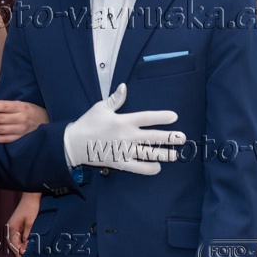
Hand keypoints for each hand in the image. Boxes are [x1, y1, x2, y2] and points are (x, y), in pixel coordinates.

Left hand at [0, 100, 48, 142]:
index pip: (5, 107)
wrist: (47, 123)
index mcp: (22, 107)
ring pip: (1, 130)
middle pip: (1, 119)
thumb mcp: (20, 103)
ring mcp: (21, 130)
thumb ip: (4, 103)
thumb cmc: (31, 111)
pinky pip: (5, 140)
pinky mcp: (20, 139)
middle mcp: (22, 119)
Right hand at [7, 192, 39, 256]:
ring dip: (19, 246)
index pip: (12, 243)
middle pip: (12, 243)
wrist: (32, 195)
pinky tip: (27, 244)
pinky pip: (18, 235)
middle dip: (17, 250)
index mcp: (12, 227)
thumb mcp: (31, 222)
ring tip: (26, 252)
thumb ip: (28, 235)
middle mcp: (11, 227)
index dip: (17, 251)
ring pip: (15, 239)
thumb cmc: (31, 207)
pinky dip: (21, 241)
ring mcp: (14, 225)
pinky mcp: (18, 224)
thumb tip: (24, 247)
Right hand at [63, 83, 184, 174]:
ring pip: (148, 154)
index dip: (161, 117)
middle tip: (182, 138)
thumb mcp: (101, 107)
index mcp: (123, 121)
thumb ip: (116, 99)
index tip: (174, 117)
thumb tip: (124, 87)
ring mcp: (124, 151)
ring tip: (175, 155)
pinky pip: (137, 168)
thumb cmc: (88, 123)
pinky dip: (148, 169)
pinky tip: (157, 168)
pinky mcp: (119, 163)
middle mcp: (126, 136)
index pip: (147, 118)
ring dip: (163, 155)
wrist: (74, 144)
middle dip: (169, 138)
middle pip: (153, 137)